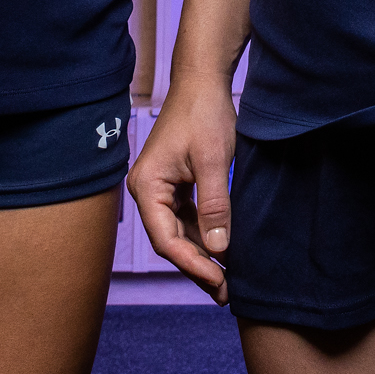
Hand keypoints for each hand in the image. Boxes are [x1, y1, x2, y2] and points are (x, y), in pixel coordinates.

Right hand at [127, 85, 238, 303]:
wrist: (203, 81)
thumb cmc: (204, 114)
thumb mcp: (214, 161)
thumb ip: (215, 206)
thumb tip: (220, 250)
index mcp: (147, 187)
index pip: (165, 239)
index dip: (192, 264)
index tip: (218, 281)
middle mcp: (148, 191)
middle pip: (171, 241)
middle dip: (198, 266)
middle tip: (226, 293)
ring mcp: (161, 188)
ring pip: (180, 232)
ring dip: (203, 254)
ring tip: (227, 280)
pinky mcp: (176, 184)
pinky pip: (188, 218)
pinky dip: (205, 235)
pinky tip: (224, 251)